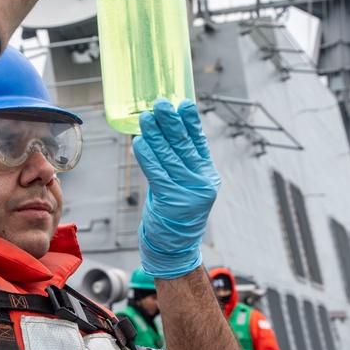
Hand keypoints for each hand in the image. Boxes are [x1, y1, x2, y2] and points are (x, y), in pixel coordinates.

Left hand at [133, 100, 219, 277]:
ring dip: (156, 134)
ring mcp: (189, 193)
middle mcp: (202, 183)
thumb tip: (163, 130)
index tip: (183, 102)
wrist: (174, 246)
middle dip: (170, 122)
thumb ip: (181, 162)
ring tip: (146, 118)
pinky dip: (147, 155)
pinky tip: (139, 142)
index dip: (191, 121)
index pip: (200, 143)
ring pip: (169, 156)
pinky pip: (156, 172)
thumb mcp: (187, 186)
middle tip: (159, 103)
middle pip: (185, 146)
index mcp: (209, 175)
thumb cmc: (176, 211)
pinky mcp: (172, 200)